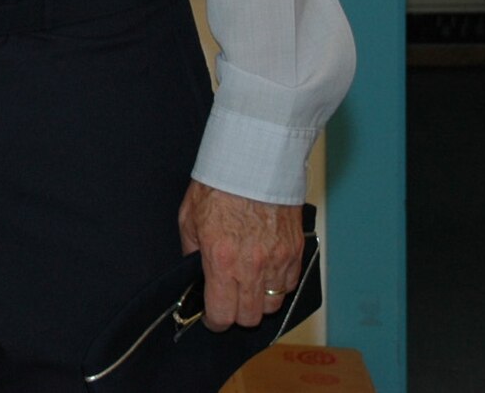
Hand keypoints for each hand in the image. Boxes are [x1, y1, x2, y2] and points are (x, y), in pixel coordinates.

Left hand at [178, 181, 304, 330]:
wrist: (252, 162)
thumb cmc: (217, 186)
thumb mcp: (188, 218)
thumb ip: (192, 251)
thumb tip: (196, 273)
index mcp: (221, 260)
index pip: (222, 313)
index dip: (214, 321)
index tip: (211, 317)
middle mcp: (252, 266)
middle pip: (250, 317)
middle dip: (236, 314)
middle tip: (228, 301)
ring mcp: (278, 260)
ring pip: (272, 305)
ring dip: (259, 301)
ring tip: (247, 286)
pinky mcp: (295, 251)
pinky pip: (290, 284)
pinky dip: (278, 285)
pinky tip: (266, 272)